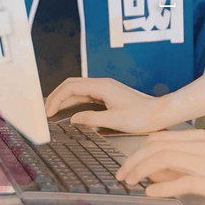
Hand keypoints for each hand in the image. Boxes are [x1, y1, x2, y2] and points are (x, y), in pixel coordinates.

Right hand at [45, 77, 165, 133]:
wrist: (160, 113)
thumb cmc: (142, 116)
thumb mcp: (115, 120)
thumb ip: (91, 118)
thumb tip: (73, 119)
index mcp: (103, 87)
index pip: (71, 87)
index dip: (56, 99)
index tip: (48, 113)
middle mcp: (103, 84)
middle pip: (72, 85)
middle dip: (56, 97)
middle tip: (45, 112)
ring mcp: (105, 89)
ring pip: (78, 90)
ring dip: (64, 99)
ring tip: (52, 112)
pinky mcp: (108, 95)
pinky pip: (85, 95)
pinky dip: (73, 102)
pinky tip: (68, 111)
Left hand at [116, 128, 204, 204]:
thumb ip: (184, 163)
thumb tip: (155, 173)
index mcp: (199, 138)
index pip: (158, 138)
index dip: (137, 152)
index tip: (127, 166)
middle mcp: (201, 146)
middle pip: (156, 147)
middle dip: (133, 161)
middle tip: (122, 176)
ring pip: (163, 159)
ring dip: (141, 171)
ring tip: (131, 183)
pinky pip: (181, 181)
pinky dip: (162, 187)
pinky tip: (151, 193)